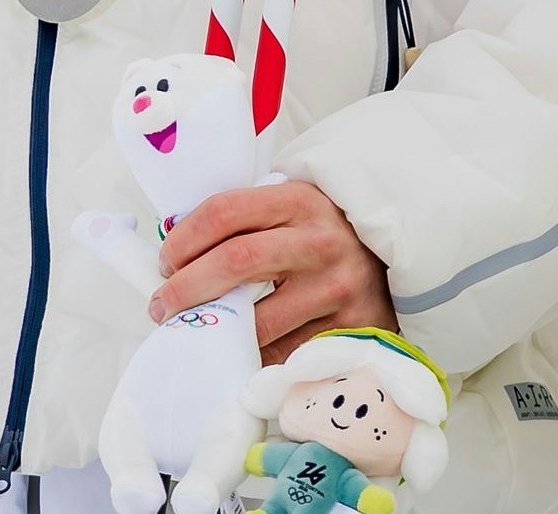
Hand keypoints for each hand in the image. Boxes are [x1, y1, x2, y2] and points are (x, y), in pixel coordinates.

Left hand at [154, 177, 392, 353]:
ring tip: (195, 333)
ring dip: (214, 333)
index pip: (225, 212)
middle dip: (186, 288)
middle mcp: (321, 241)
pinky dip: (253, 357)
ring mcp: (338, 288)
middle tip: (162, 307)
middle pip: (235, 261)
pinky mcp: (349, 329)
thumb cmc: (325, 238)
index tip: (165, 263)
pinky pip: (284, 354)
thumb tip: (175, 255)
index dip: (183, 239)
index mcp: (300, 201)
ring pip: (257, 321)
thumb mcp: (294, 212)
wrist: (395, 265)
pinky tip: (240, 351)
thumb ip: (246, 223)